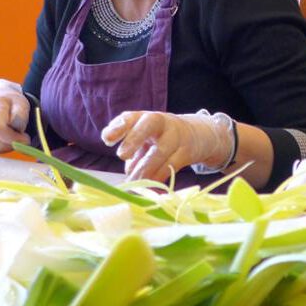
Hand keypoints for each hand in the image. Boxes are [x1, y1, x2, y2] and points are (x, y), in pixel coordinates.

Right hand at [0, 79, 30, 152]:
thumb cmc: (11, 102)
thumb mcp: (21, 103)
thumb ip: (21, 115)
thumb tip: (17, 126)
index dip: (14, 138)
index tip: (26, 137)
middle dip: (13, 142)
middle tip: (21, 134)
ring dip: (7, 144)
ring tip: (10, 131)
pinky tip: (0, 134)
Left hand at [101, 110, 234, 181]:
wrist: (197, 135)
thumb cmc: (161, 138)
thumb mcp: (145, 139)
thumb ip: (133, 153)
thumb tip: (128, 173)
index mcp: (145, 118)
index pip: (130, 118)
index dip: (119, 127)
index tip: (107, 139)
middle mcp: (161, 123)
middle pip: (148, 125)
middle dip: (134, 139)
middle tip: (121, 155)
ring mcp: (176, 136)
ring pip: (160, 151)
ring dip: (145, 169)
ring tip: (133, 182)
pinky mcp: (186, 151)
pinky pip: (171, 165)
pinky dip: (159, 177)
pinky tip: (150, 187)